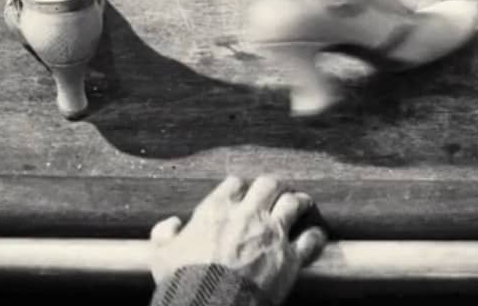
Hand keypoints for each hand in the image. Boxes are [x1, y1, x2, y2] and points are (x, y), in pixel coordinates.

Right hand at [149, 175, 326, 304]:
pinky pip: (311, 239)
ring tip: (302, 204)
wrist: (210, 305)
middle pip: (269, 184)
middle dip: (273, 188)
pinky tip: (316, 236)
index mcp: (217, 209)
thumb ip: (164, 234)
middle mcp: (249, 214)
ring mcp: (272, 233)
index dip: (241, 188)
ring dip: (299, 202)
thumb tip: (170, 225)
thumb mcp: (161, 255)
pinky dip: (315, 237)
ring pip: (294, 203)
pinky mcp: (289, 257)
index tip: (243, 194)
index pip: (235, 183)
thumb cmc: (184, 280)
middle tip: (276, 194)